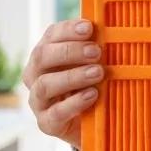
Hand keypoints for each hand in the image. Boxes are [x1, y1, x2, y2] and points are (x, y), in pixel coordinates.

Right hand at [23, 18, 102, 149]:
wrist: (93, 123)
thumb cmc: (94, 83)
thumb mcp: (96, 62)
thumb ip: (98, 47)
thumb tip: (115, 28)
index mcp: (46, 53)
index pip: (51, 35)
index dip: (68, 30)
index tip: (89, 27)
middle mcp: (36, 75)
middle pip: (42, 56)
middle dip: (70, 51)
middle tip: (96, 51)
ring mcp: (38, 100)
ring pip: (45, 85)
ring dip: (73, 76)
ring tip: (98, 73)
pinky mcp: (47, 123)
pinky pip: (55, 113)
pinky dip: (74, 103)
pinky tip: (92, 95)